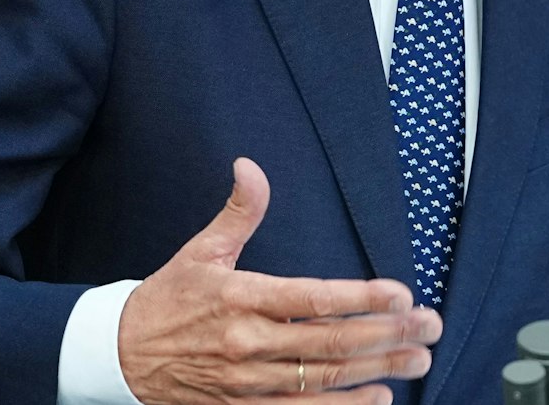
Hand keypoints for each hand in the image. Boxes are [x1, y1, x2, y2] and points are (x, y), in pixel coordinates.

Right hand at [117, 158, 440, 403]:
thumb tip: (250, 166)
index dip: (361, 298)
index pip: (313, 299)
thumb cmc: (168, 298)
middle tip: (428, 325)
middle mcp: (248, 343)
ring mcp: (247, 382)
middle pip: (330, 342)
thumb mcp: (200, 250)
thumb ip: (239, 212)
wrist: (119, 354)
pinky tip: (379, 399)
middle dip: (387, 334)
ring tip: (418, 358)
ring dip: (377, 370)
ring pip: (324, 380)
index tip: (401, 293)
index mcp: (241, 297)